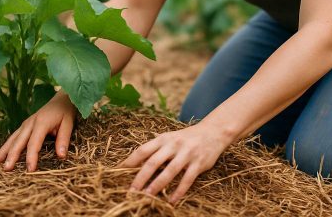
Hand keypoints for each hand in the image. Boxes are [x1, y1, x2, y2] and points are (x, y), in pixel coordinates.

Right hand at [0, 91, 75, 171]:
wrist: (61, 99)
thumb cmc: (65, 112)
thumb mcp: (68, 124)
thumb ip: (63, 139)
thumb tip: (61, 156)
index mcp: (41, 123)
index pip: (34, 143)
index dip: (31, 157)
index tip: (30, 170)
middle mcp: (30, 123)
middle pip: (18, 141)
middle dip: (11, 156)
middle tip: (6, 170)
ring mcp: (25, 124)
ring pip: (12, 139)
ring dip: (4, 151)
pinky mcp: (24, 126)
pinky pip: (13, 137)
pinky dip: (6, 147)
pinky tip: (0, 156)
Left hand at [118, 122, 232, 203]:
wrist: (213, 132)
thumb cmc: (186, 138)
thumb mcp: (169, 139)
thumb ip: (155, 150)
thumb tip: (135, 167)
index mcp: (163, 139)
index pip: (143, 150)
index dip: (130, 162)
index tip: (119, 173)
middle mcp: (174, 145)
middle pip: (153, 162)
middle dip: (141, 177)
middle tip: (131, 191)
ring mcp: (187, 154)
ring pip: (170, 171)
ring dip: (158, 184)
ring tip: (148, 196)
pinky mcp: (199, 163)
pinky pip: (187, 179)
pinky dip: (179, 191)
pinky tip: (171, 200)